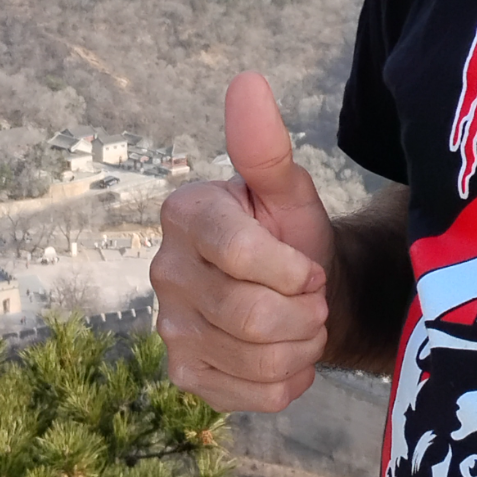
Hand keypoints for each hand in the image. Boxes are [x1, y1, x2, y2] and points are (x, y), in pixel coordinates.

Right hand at [151, 72, 333, 411]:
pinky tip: (288, 355)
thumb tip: (247, 82)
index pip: (238, 254)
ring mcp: (169, 328)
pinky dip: (289, 380)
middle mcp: (162, 271)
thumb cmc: (292, 235)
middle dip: (303, 311)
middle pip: (250, 314)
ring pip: (257, 357)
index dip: (290, 268)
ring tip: (303, 322)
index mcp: (183, 215)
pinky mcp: (186, 374)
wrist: (299, 295)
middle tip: (314, 298)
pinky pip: (254, 394)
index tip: (309, 265)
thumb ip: (266, 146)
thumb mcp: (289, 191)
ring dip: (302, 345)